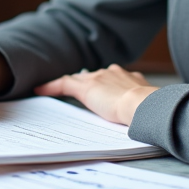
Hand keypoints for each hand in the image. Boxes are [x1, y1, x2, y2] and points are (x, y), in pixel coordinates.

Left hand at [34, 64, 157, 125]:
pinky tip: (40, 90)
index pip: (111, 78)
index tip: (102, 90)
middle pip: (94, 76)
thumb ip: (139, 106)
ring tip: (57, 91)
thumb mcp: (145, 105)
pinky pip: (63, 84)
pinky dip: (51, 87)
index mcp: (129, 77)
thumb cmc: (148, 110)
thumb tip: (140, 116)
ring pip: (79, 79)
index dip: (103, 83)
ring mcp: (99, 77)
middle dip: (87, 83)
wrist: (143, 104)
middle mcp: (113, 72)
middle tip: (78, 93)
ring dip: (71, 86)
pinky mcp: (86, 86)